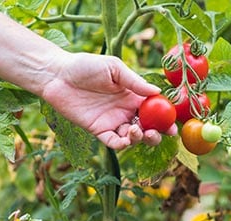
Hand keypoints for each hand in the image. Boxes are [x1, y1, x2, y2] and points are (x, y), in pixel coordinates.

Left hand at [40, 53, 177, 149]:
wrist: (58, 75)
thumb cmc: (86, 66)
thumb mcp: (114, 68)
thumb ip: (134, 82)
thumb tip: (157, 92)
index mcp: (133, 95)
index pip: (155, 110)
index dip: (165, 118)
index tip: (173, 124)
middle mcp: (125, 110)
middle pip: (147, 127)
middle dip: (156, 134)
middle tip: (157, 133)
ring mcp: (112, 122)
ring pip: (132, 138)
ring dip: (139, 138)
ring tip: (136, 130)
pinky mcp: (98, 130)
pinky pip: (113, 143)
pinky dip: (122, 144)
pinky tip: (126, 138)